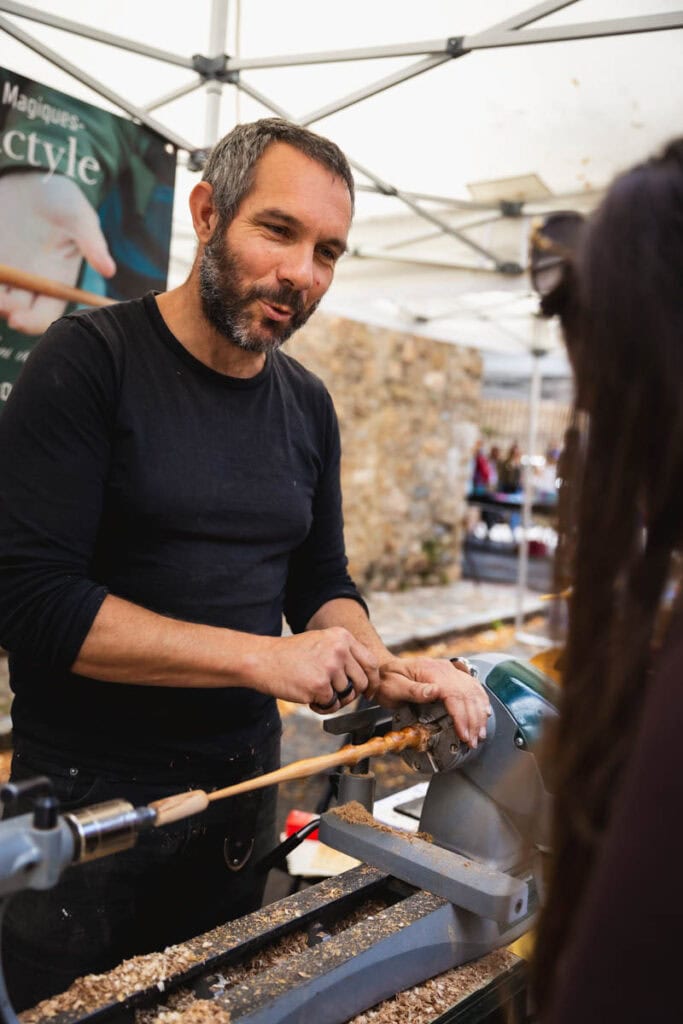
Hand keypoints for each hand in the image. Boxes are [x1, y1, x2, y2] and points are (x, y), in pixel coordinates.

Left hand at [0, 171, 115, 333]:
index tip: (16, 319)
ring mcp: (8, 269)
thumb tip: (109, 270)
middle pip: (15, 310)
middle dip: (4, 310)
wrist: (32, 174)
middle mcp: (30, 280)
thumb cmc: (62, 197)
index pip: (44, 315)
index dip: (31, 323)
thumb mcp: (80, 216)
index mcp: (56, 280)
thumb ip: (92, 243)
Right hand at [255, 627, 379, 713]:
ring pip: (346, 696)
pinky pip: (332, 706)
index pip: (371, 662)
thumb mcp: (321, 642)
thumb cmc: (289, 654)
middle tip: (336, 696)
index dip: (372, 681)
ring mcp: (330, 668)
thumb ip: (344, 654)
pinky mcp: (320, 686)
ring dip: (333, 700)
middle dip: (352, 694)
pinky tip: (308, 697)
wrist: (262, 659)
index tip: (369, 692)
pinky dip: (321, 707)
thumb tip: (365, 676)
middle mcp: (340, 650)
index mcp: (342, 637)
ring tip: (314, 692)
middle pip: (362, 682)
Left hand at [376, 656, 491, 747]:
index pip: (454, 694)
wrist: (384, 668)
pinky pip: (472, 686)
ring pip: (473, 691)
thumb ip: (414, 690)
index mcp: (431, 671)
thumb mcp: (393, 686)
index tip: (464, 734)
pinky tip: (484, 713)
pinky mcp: (452, 675)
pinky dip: (481, 700)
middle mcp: (444, 669)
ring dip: (479, 714)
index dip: (461, 716)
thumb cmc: (386, 680)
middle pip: (467, 695)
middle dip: (473, 720)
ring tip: (480, 734)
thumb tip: (435, 692)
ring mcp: (450, 671)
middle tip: (473, 741)